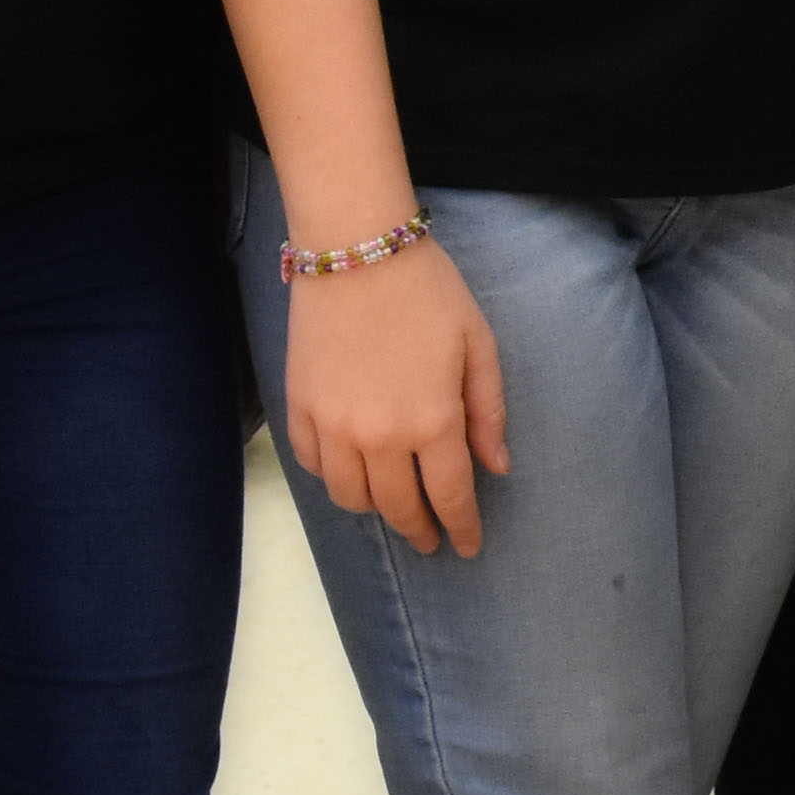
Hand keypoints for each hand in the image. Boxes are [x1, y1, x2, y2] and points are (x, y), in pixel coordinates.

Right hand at [283, 239, 508, 554]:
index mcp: (433, 420)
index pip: (449, 497)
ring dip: (374, 508)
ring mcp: (332, 425)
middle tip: (430, 538)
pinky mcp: (297, 407)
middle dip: (418, 529)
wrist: (355, 248)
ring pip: (349, 496)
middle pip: (397, 507)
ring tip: (390, 502)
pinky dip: (332, 477)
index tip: (467, 547)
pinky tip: (350, 469)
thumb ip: (488, 411)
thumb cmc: (428, 291)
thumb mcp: (478, 344)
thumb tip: (496, 467)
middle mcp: (379, 435)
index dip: (461, 529)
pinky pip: (312, 465)